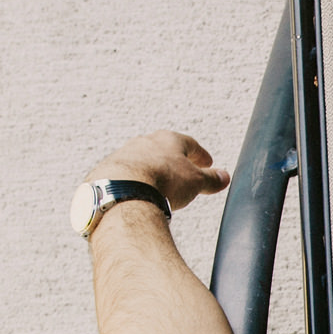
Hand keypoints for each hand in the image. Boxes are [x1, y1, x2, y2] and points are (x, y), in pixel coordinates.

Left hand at [86, 130, 229, 211]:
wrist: (124, 189)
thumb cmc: (162, 181)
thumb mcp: (196, 182)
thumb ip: (211, 179)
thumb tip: (224, 177)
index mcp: (169, 140)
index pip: (189, 144)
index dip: (200, 155)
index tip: (206, 162)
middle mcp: (145, 142)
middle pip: (164, 150)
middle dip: (174, 161)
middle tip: (183, 172)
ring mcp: (124, 154)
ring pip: (143, 160)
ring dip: (153, 171)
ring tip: (160, 185)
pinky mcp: (109, 170)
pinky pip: (126, 174)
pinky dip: (135, 181)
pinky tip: (138, 193)